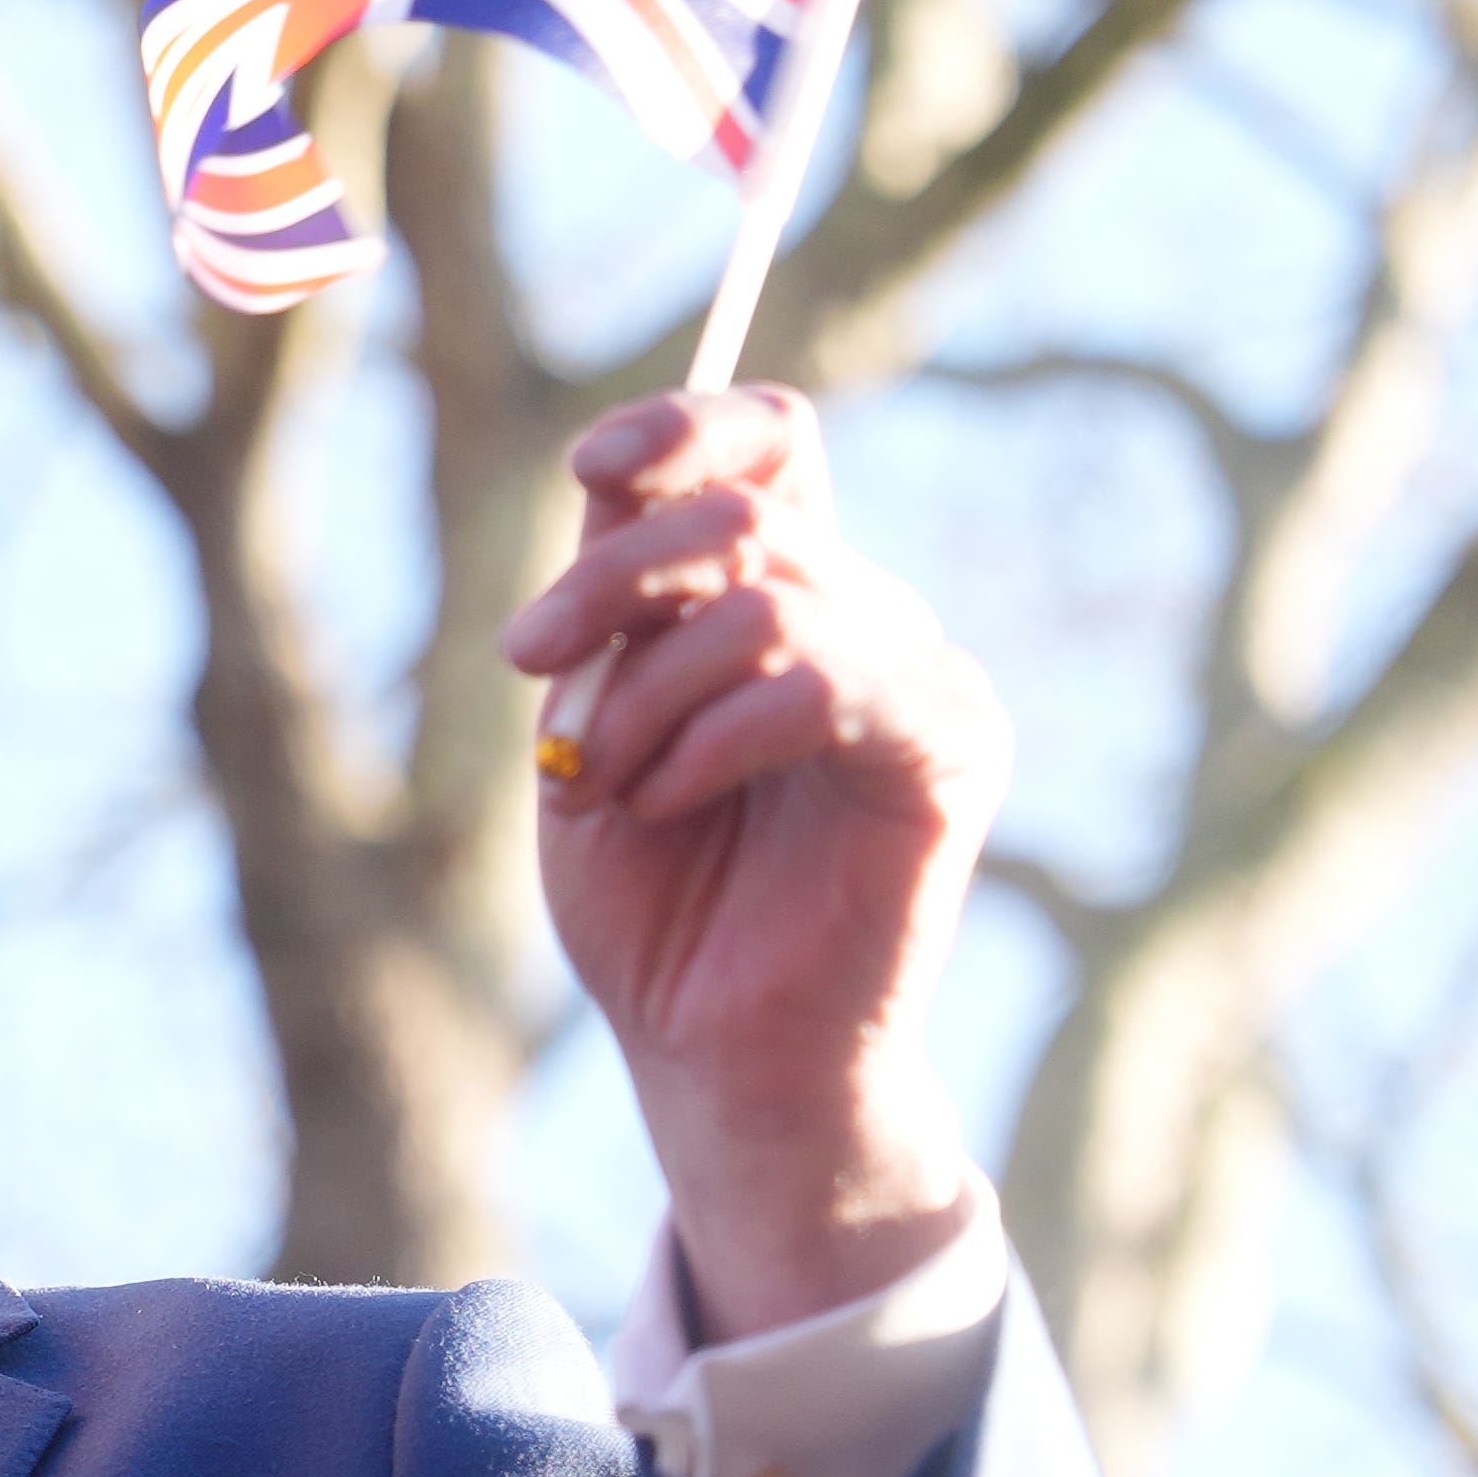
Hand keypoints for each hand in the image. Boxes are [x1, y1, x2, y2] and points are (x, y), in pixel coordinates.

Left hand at [508, 388, 1002, 1338]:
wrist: (708, 1050)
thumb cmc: (651, 898)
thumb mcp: (594, 723)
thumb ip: (613, 603)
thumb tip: (613, 471)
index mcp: (782, 595)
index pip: (770, 442)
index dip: (684, 427)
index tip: (590, 466)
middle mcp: (865, 616)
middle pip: (745, 513)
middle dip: (609, 577)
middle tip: (529, 662)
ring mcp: (921, 676)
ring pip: (772, 597)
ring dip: (649, 689)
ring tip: (612, 783)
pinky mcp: (948, 749)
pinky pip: (822, 683)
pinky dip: (713, 737)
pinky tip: (667, 802)